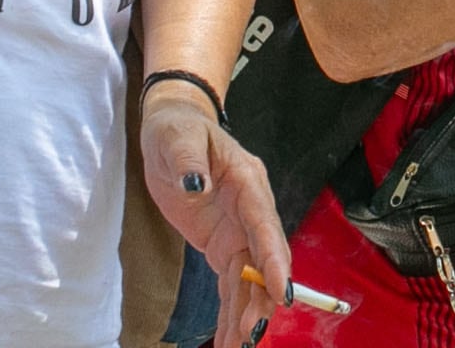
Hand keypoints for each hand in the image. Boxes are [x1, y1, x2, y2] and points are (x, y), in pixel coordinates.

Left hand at [140, 82, 288, 347]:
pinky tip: (229, 338)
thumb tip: (196, 185)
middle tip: (249, 335)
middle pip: (265, 260)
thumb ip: (187, 160)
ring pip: (250, 279)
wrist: (173, 128)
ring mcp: (240, 231)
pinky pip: (232, 283)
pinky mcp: (224, 246)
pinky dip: (232, 311)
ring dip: (246, 313)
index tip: (281, 294)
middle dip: (261, 298)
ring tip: (237, 347)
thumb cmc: (177, 129)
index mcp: (248, 183)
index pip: (266, 226)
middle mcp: (252, 211)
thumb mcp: (177, 138)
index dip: (275, 261)